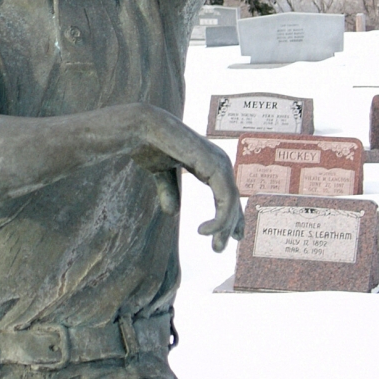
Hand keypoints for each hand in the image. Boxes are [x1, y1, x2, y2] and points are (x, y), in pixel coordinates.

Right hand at [133, 104, 243, 251]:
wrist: (143, 129)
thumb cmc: (150, 145)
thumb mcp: (161, 174)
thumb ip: (169, 191)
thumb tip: (173, 212)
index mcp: (209, 162)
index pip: (228, 193)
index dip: (232, 216)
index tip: (234, 237)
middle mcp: (219, 161)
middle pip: (232, 200)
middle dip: (228, 226)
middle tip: (219, 249)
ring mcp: (219, 162)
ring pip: (231, 202)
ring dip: (224, 227)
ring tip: (215, 246)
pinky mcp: (215, 166)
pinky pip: (225, 199)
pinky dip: (220, 219)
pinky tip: (205, 231)